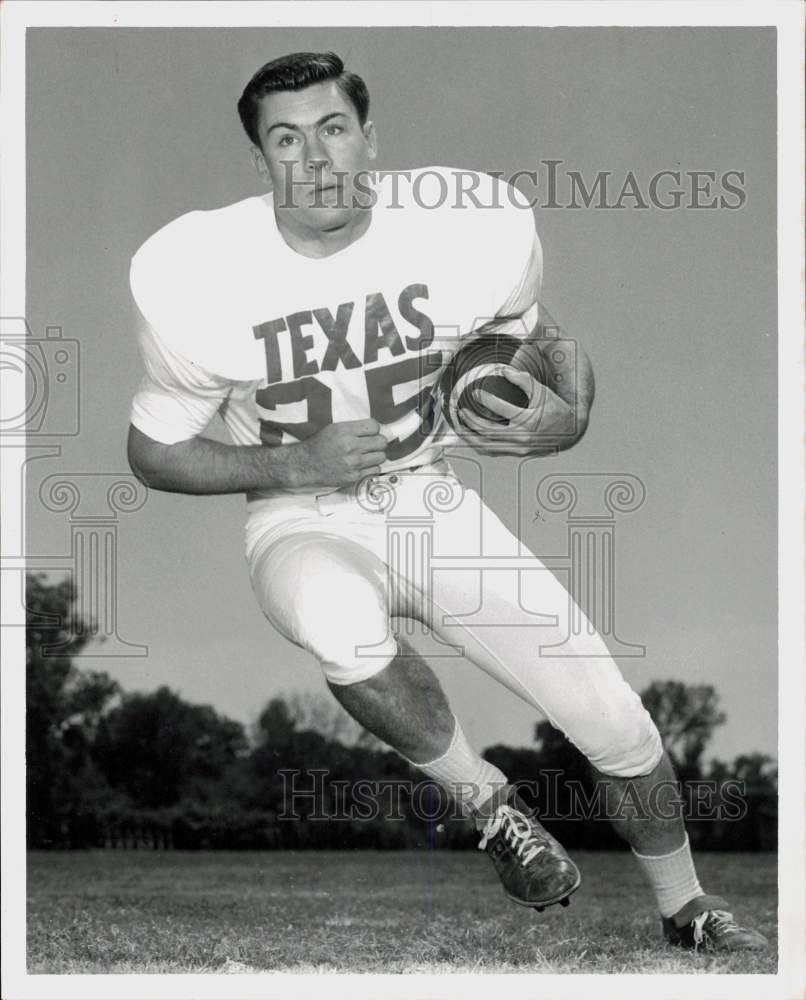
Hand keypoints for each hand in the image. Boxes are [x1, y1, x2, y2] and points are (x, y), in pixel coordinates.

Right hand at [289, 419, 387, 486]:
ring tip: (367, 455)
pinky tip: (362, 465)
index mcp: (345, 431)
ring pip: (381, 457)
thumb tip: (376, 429)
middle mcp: (351, 446)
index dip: (374, 429)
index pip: (375, 426)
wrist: (305, 465)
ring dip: (376, 455)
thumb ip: (354, 428)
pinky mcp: (354, 476)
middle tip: (371, 444)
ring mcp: (353, 463)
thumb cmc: (319, 445)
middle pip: (382, 442)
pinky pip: (375, 470)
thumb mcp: (334, 428)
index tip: (370, 433)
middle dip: (378, 442)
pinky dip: (371, 467)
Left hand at [457, 369, 577, 456]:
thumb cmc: (556, 409)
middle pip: (487, 431)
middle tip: (460, 409)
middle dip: (470, 420)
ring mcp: (518, 448)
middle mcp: (521, 437)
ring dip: (469, 436)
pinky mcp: (516, 453)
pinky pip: (492, 452)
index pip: (501, 409)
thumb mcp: (544, 392)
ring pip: (486, 446)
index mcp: (528, 420)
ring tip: (459, 425)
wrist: (570, 432)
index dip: (485, 399)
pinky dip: (478, 444)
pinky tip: (470, 437)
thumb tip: (503, 371)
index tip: (475, 392)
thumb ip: (524, 380)